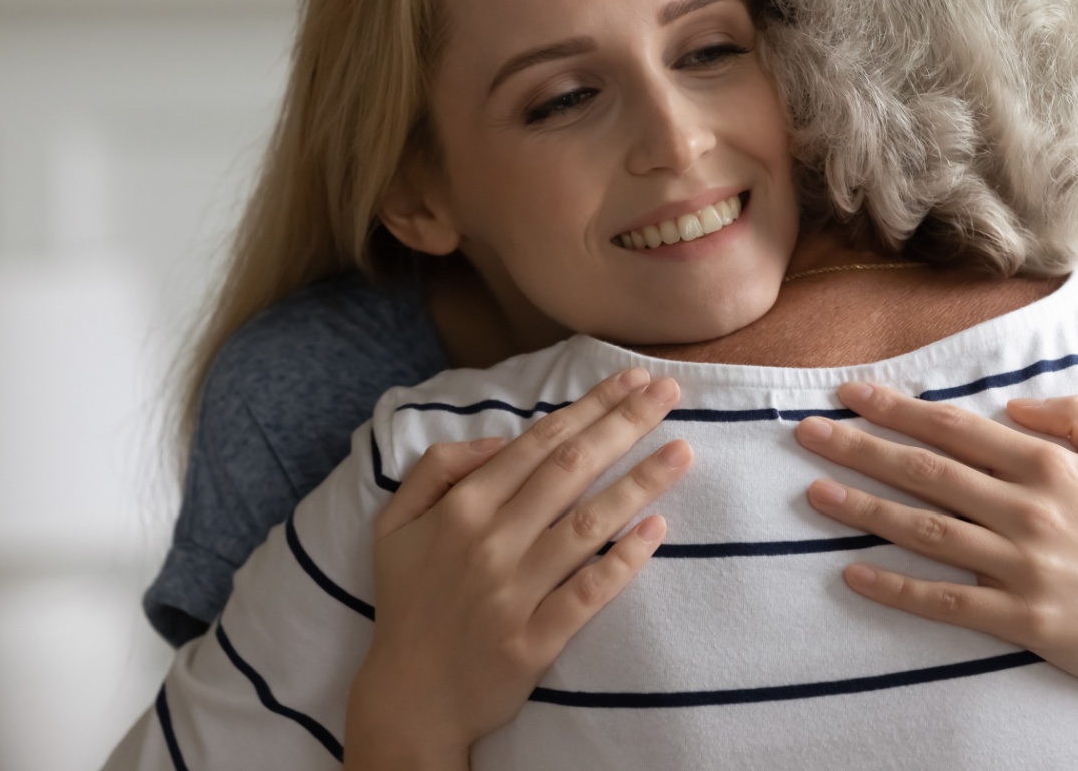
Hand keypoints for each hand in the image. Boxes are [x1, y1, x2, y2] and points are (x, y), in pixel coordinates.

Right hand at [345, 368, 690, 770]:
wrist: (409, 697)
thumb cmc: (409, 602)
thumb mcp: (395, 523)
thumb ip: (437, 468)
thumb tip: (498, 439)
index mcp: (462, 508)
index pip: (540, 443)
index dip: (590, 407)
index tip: (632, 381)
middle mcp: (491, 542)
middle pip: (570, 469)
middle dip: (624, 425)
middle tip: (670, 393)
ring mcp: (515, 592)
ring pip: (588, 525)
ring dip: (639, 483)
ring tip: (682, 452)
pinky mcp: (535, 640)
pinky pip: (588, 593)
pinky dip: (624, 561)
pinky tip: (658, 529)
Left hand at [795, 383, 1077, 770]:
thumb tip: (1013, 406)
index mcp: (1052, 467)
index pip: (956, 428)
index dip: (898, 408)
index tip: (850, 392)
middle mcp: (1029, 511)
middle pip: (927, 470)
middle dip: (861, 447)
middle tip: (807, 431)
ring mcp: (1023, 566)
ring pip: (926, 529)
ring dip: (864, 508)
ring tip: (813, 492)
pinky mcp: (1022, 619)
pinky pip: (945, 600)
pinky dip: (896, 588)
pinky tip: (852, 574)